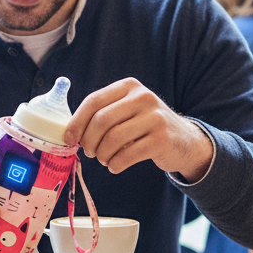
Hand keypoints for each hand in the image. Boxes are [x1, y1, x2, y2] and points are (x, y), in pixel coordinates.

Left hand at [66, 78, 213, 181]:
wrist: (184, 140)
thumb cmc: (144, 127)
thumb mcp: (127, 110)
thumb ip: (103, 114)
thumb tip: (69, 132)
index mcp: (129, 86)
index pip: (94, 101)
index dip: (76, 122)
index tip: (68, 138)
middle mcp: (143, 97)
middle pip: (101, 121)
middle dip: (89, 141)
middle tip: (90, 152)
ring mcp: (155, 117)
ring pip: (112, 139)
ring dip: (102, 155)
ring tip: (104, 159)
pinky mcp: (162, 139)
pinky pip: (127, 155)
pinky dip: (115, 164)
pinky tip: (115, 166)